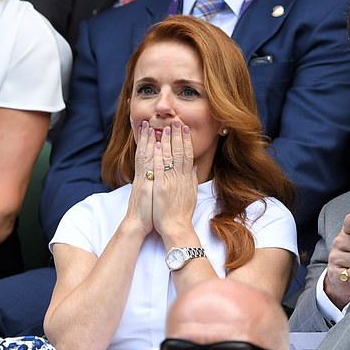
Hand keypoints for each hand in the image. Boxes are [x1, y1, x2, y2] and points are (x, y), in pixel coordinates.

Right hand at [122, 121, 154, 236]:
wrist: (138, 224)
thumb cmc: (149, 211)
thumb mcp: (155, 193)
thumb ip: (161, 181)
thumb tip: (173, 171)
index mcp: (148, 177)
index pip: (149, 155)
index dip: (150, 142)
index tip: (153, 128)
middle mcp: (144, 175)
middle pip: (145, 152)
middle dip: (147, 136)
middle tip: (149, 121)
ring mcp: (143, 179)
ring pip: (144, 156)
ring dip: (147, 141)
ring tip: (149, 126)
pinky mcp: (144, 185)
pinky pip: (147, 168)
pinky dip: (150, 156)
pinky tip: (153, 145)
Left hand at [153, 121, 197, 239]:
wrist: (176, 227)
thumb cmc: (182, 213)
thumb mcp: (190, 194)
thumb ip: (191, 179)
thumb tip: (192, 166)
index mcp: (187, 179)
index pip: (188, 155)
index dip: (186, 141)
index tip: (185, 129)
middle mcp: (180, 178)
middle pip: (180, 153)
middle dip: (178, 136)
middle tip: (176, 122)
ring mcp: (170, 182)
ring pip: (170, 157)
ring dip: (168, 141)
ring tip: (165, 128)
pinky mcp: (160, 188)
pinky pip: (159, 169)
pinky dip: (159, 157)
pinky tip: (157, 146)